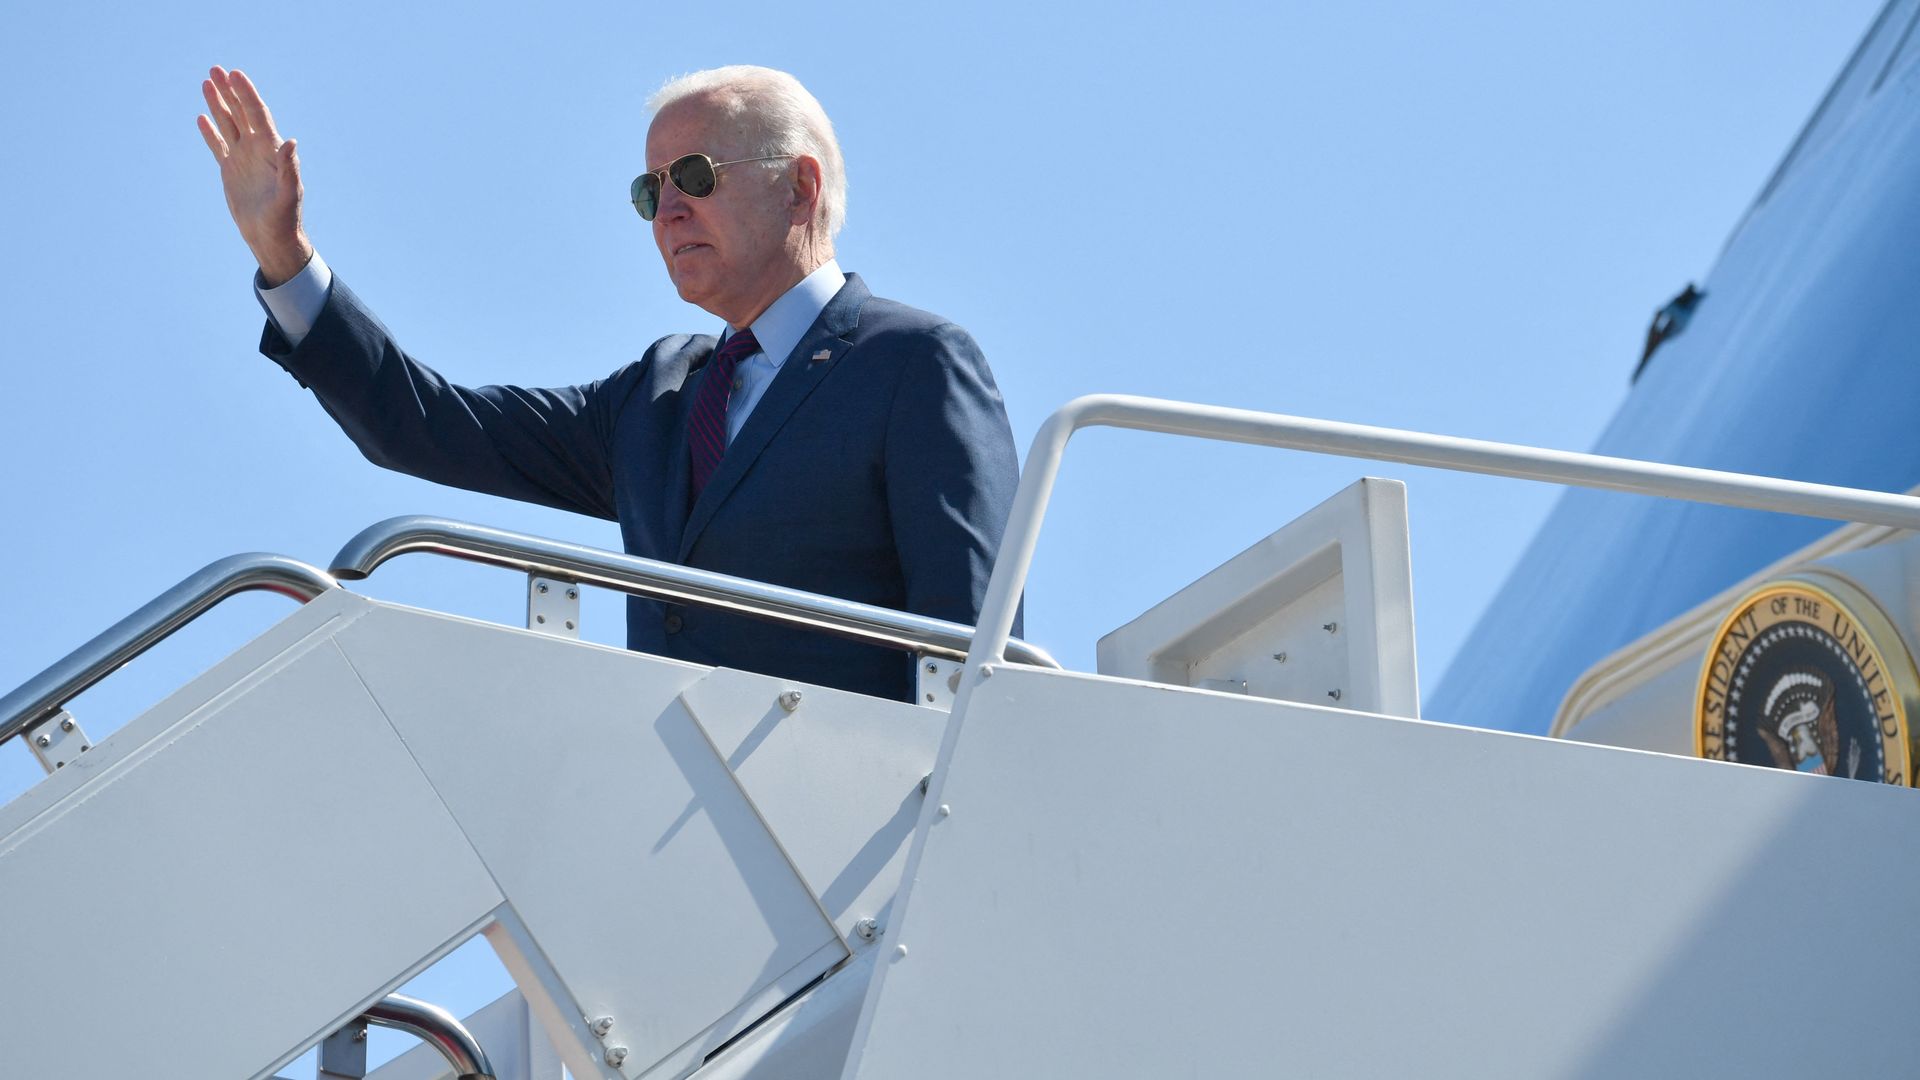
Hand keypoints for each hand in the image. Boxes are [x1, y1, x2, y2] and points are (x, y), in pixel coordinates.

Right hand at [197, 66, 311, 285]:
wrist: (272, 238)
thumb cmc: (285, 218)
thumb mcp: (288, 193)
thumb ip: (290, 167)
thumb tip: (291, 141)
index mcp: (272, 151)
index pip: (258, 115)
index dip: (247, 94)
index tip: (235, 74)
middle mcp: (257, 150)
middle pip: (241, 113)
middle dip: (230, 91)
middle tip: (216, 69)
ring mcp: (243, 159)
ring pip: (228, 124)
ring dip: (218, 104)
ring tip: (206, 82)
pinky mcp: (231, 171)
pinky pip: (219, 146)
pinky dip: (211, 132)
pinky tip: (202, 117)